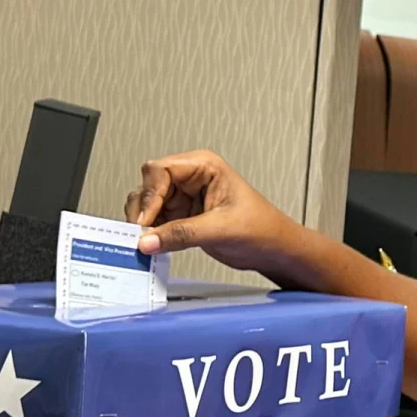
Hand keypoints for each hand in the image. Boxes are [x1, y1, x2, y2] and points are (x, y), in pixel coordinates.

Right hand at [126, 151, 300, 275]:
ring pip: (147, 205)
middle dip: (143, 210)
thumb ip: (182, 234)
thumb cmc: (262, 228)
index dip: (149, 195)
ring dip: (144, 224)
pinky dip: (149, 234)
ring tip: (149, 242)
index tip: (145, 220)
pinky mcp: (181, 217)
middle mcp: (190, 178)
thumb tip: (148, 240)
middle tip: (142, 234)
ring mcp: (183, 198)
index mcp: (203, 166)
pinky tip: (154, 246)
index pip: (159, 170)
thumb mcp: (222, 229)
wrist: (274, 249)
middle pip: (148, 186)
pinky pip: (155, 222)